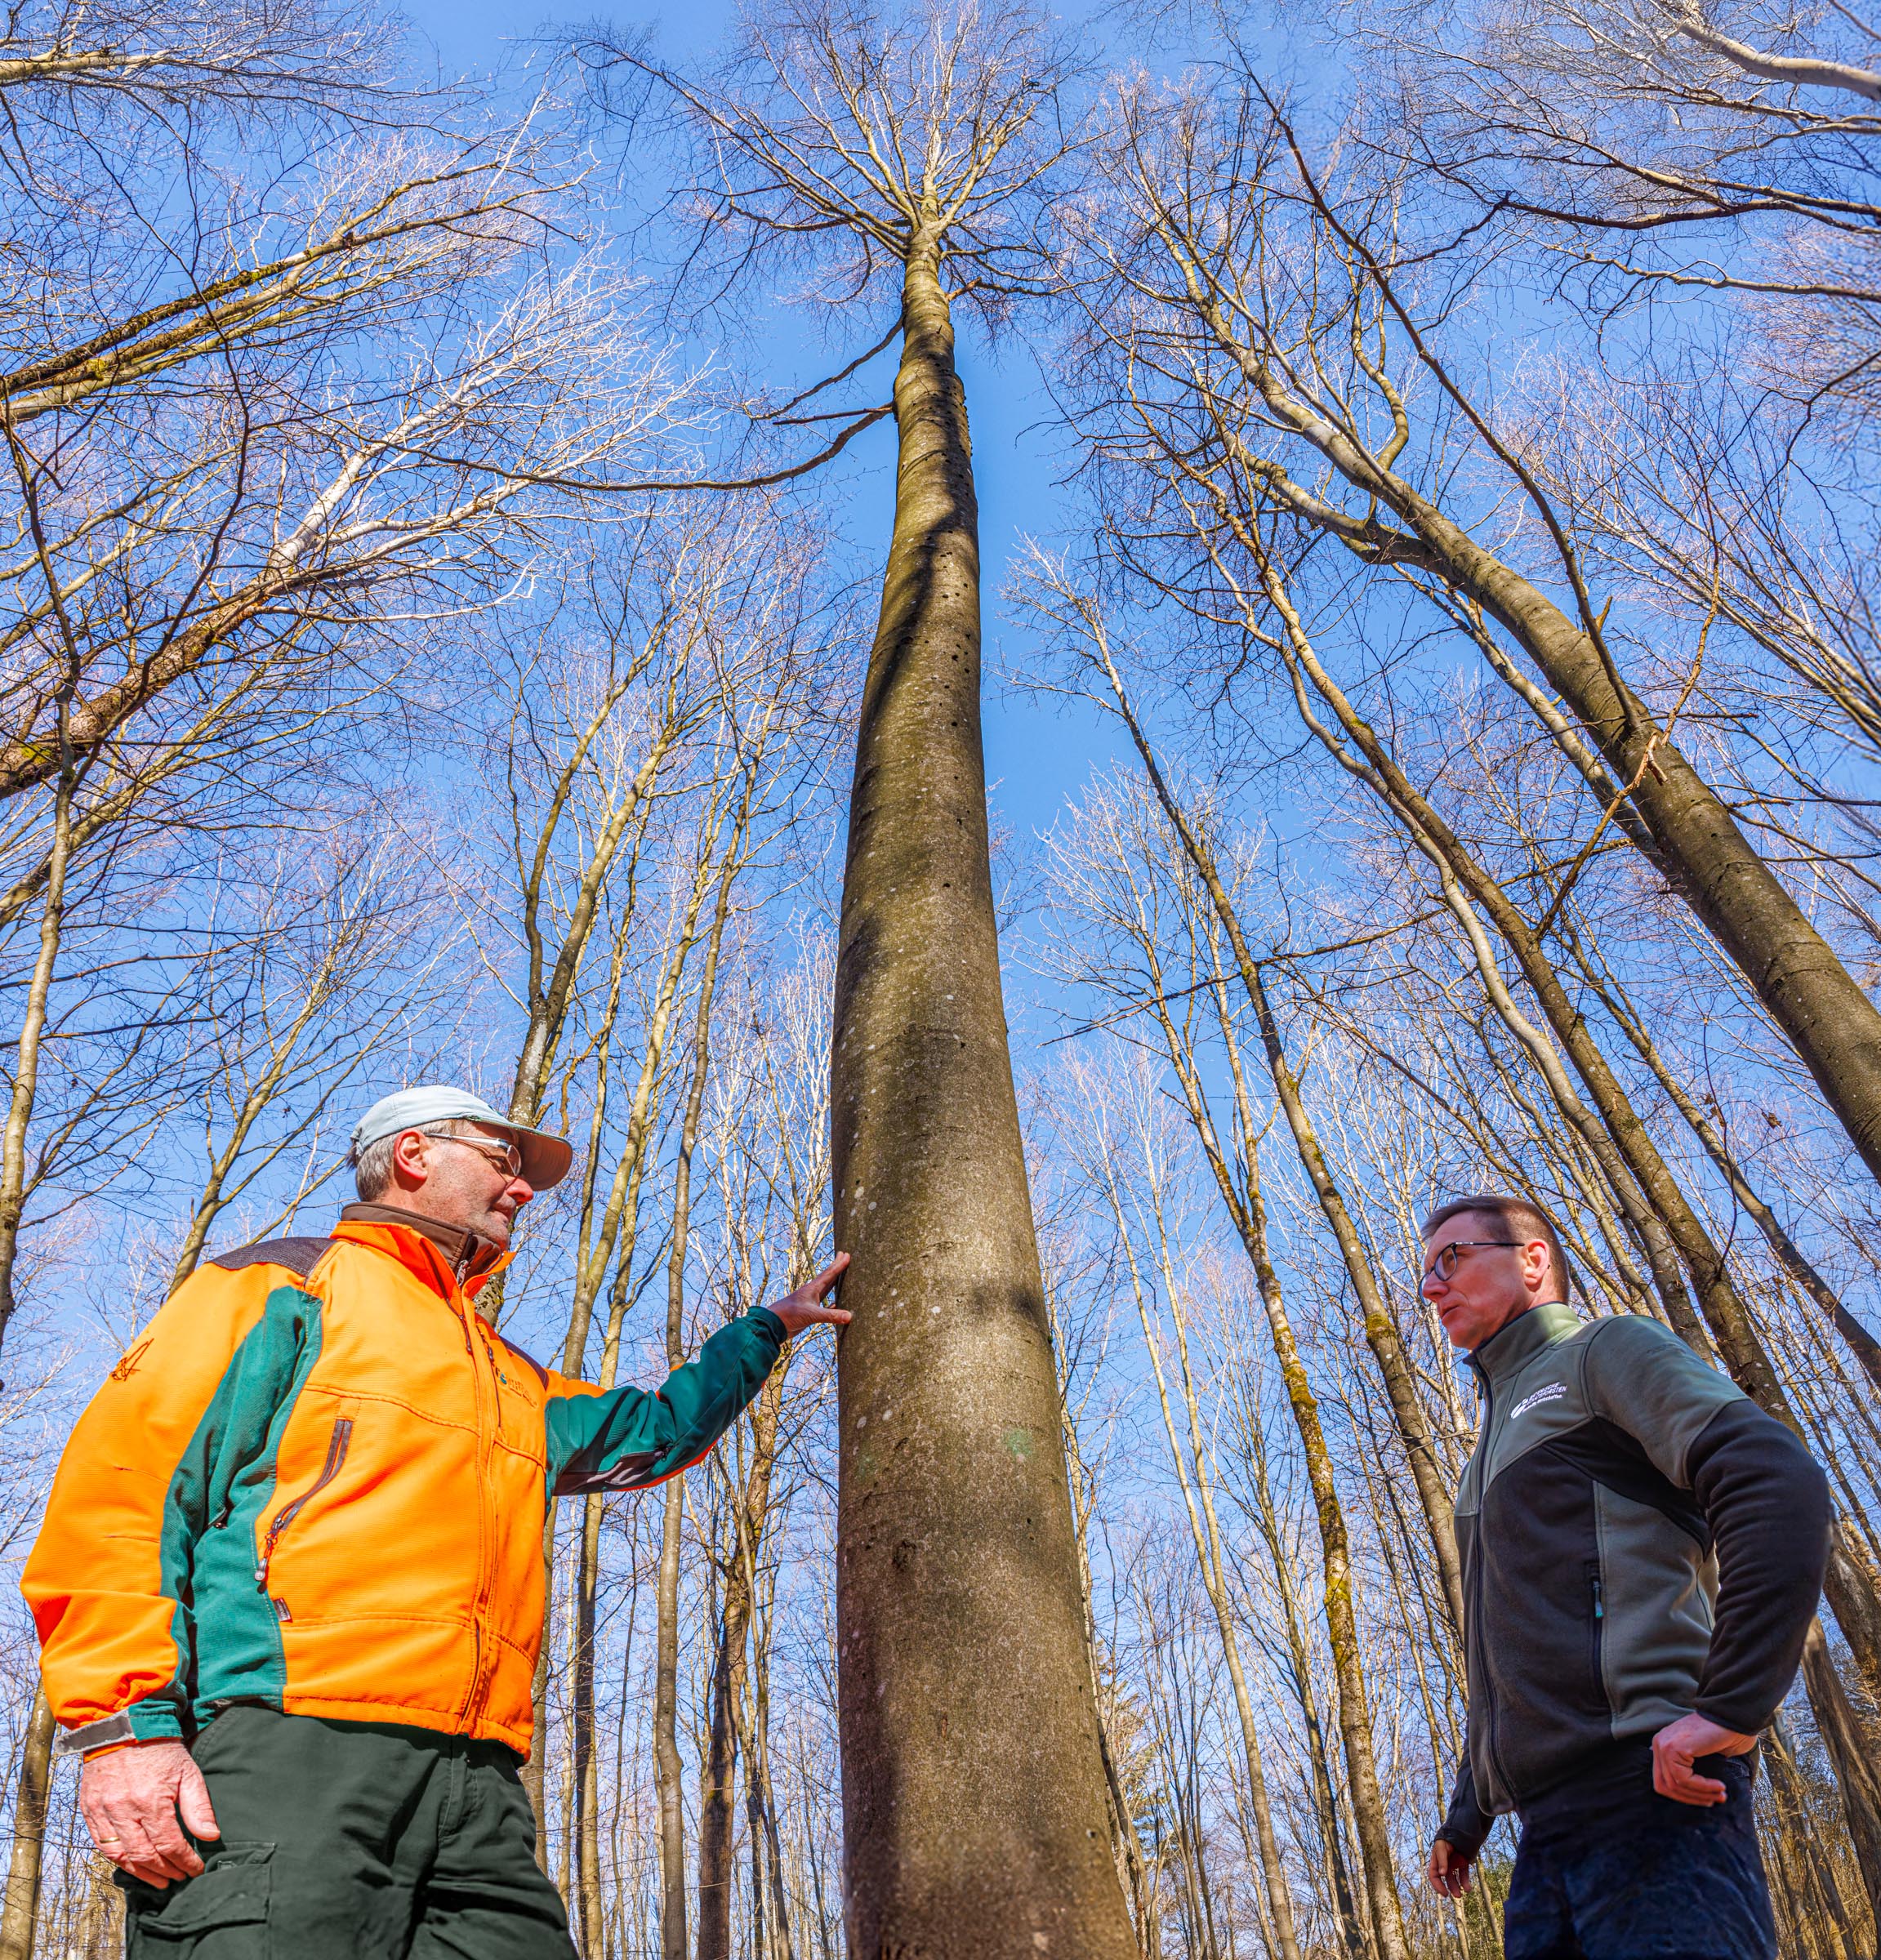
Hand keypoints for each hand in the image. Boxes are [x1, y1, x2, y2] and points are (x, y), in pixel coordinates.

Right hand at [79, 1739, 218, 1886]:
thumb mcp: (187, 1772)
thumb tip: (211, 1836)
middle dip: (164, 1871)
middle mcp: (124, 1810)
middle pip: (145, 1855)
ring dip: (141, 1873)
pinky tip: (132, 1865)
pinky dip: (118, 1860)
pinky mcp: (89, 1810)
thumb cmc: (160, 1749)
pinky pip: (102, 1845)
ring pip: (121, 1856)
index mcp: (151, 1801)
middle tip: (177, 1878)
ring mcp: (103, 1811)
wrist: (125, 1726)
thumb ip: (198, 1807)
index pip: (169, 1844)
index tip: (195, 1869)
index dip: (184, 1861)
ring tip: (158, 1880)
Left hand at [767, 1253, 851, 1337]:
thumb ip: (830, 1315)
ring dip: (835, 1284)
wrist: (774, 1325)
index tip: (846, 1254)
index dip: (838, 1265)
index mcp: (812, 1288)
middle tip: (844, 1256)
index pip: (829, 1274)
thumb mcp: (811, 1314)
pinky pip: (825, 1307)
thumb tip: (849, 1316)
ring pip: (827, 1291)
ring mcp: (810, 1302)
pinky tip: (838, 1305)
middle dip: (837, 1268)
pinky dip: (833, 1305)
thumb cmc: (789, 1315)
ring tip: (843, 1277)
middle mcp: (812, 1293)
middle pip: (828, 1278)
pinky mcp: (809, 1313)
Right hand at [1428, 1836, 1473, 1897]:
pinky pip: (1464, 1874)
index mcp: (1436, 1860)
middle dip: (1450, 1887)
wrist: (1462, 1829)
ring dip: (1458, 1886)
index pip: (1434, 1875)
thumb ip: (1442, 1860)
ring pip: (1455, 1878)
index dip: (1437, 1885)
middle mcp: (1445, 1863)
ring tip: (1462, 1894)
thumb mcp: (1442, 1848)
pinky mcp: (1463, 1863)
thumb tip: (1441, 1874)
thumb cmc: (1448, 1838)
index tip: (1444, 1893)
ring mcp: (1455, 1863)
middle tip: (1456, 1895)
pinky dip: (1465, 1882)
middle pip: (1445, 1878)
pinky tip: (1468, 1888)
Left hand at [1652, 1712, 1755, 1805]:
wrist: (1731, 1717)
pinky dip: (1703, 1787)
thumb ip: (1690, 1771)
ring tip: (1720, 1795)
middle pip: (1664, 1786)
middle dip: (1690, 1798)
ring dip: (1700, 1794)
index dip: (1683, 1796)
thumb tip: (1692, 1797)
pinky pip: (1684, 1779)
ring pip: (1675, 1785)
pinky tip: (1719, 1786)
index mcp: (1663, 1747)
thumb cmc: (1722, 1737)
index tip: (1706, 1799)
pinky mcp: (1673, 1748)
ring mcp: (1663, 1745)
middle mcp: (1658, 1745)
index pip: (1662, 1781)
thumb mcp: (1700, 1757)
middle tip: (1713, 1800)